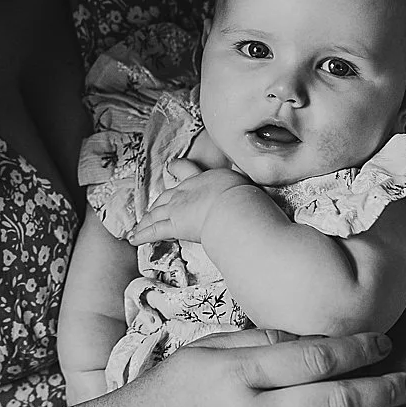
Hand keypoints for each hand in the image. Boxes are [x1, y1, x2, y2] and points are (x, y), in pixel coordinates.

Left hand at [133, 168, 261, 247]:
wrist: (235, 208)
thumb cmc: (248, 200)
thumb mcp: (251, 187)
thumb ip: (253, 188)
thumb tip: (273, 177)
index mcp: (206, 179)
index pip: (188, 171)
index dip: (179, 170)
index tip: (173, 167)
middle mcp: (189, 189)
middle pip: (169, 194)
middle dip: (161, 199)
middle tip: (154, 202)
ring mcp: (179, 206)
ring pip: (157, 212)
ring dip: (147, 218)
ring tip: (139, 225)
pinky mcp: (175, 223)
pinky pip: (154, 230)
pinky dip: (142, 234)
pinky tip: (132, 238)